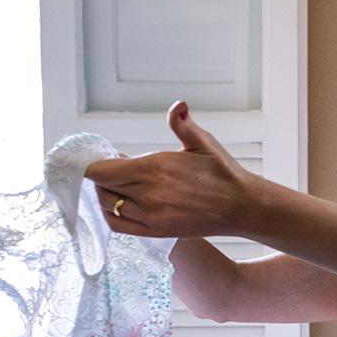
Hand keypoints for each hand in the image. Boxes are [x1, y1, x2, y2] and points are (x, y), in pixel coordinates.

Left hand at [84, 101, 257, 238]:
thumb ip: (182, 123)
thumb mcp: (203, 142)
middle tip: (115, 168)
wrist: (242, 207)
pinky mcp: (157, 231)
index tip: (101, 156)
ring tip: (119, 184)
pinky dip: (110, 213)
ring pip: (106, 204)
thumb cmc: (223, 174)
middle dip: (102, 175)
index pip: (100, 170)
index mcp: (154, 168)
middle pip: (100, 186)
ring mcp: (151, 216)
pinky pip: (117, 224)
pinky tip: (118, 203)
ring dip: (105, 193)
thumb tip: (178, 106)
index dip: (93, 163)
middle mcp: (148, 194)